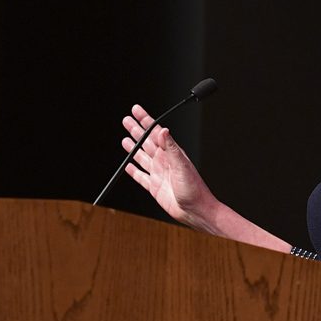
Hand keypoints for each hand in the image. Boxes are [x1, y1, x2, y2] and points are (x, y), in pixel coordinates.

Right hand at [121, 104, 218, 230]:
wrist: (195, 210)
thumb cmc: (194, 189)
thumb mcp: (182, 165)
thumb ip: (171, 148)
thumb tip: (163, 131)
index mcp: (171, 153)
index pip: (155, 132)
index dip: (145, 120)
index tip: (136, 110)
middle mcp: (164, 161)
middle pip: (146, 142)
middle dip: (136, 130)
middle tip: (126, 120)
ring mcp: (159, 173)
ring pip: (142, 157)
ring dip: (133, 148)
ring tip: (125, 140)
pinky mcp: (154, 187)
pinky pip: (141, 176)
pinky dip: (133, 171)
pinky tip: (128, 166)